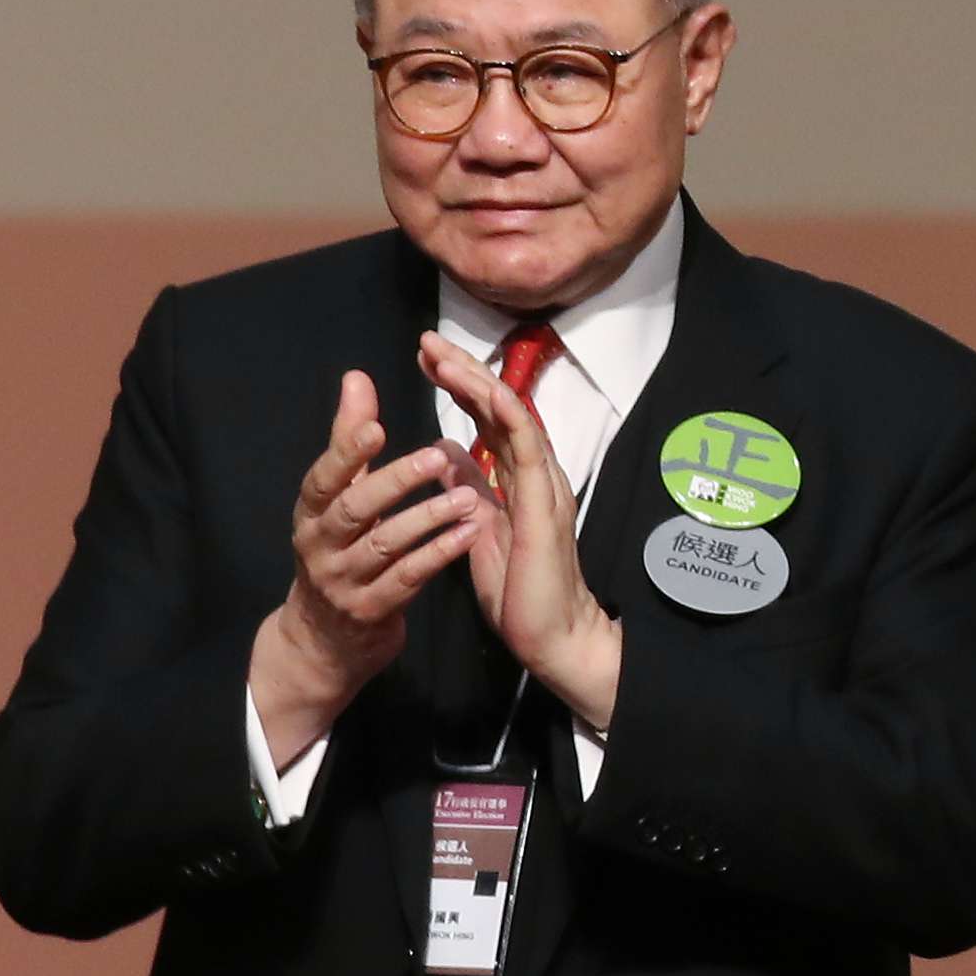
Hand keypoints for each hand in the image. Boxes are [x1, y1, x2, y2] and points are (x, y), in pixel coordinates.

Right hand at [251, 370, 479, 767]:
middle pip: (354, 509)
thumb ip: (349, 441)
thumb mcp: (337, 500)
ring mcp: (342, 583)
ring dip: (427, 519)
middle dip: (395, 482)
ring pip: (385, 545)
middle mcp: (319, 547)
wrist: (324, 642)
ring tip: (467, 496)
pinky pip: (407, 580)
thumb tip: (357, 377)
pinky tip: (469, 534)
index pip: (323, 478)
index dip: (346, 452)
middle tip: (439, 455)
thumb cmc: (339, 553)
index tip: (377, 425)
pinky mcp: (369, 612)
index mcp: (310, 515)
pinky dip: (438, 555)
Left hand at [420, 332, 623, 732]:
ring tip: (444, 357)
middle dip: (464, 371)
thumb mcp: (477, 528)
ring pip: (515, 418)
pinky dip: (510, 418)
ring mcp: (545, 485)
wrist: (550, 634)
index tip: (426, 361)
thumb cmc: (517, 588)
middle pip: (500, 408)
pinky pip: (530, 451)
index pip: (486, 421)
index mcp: (516, 479)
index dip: (459, 388)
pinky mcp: (546, 505)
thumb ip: (467, 489)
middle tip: (428, 341)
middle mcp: (535, 473)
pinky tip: (489, 393)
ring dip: (480, 384)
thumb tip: (446, 452)